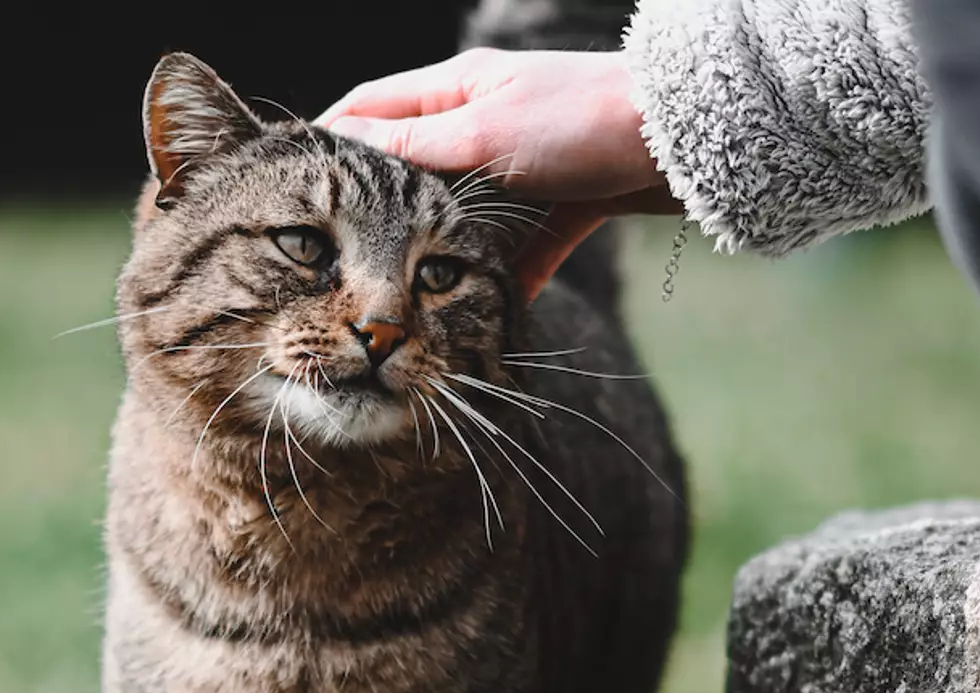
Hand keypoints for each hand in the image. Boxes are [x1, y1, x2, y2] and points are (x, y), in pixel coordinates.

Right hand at [317, 49, 679, 298]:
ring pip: (464, 215)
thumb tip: (341, 145)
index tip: (294, 182)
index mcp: (457, 90)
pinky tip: (487, 315)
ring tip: (408, 294)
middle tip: (343, 254)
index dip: (328, 142)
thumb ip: (414, 148)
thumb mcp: (484, 134)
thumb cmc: (583, 120)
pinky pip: (522, 246)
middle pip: (413, 168)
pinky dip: (504, 278)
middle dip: (381, 210)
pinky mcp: (563, 201)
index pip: (371, 109)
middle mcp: (485, 122)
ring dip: (441, 251)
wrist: (685, 139)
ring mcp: (524, 163)